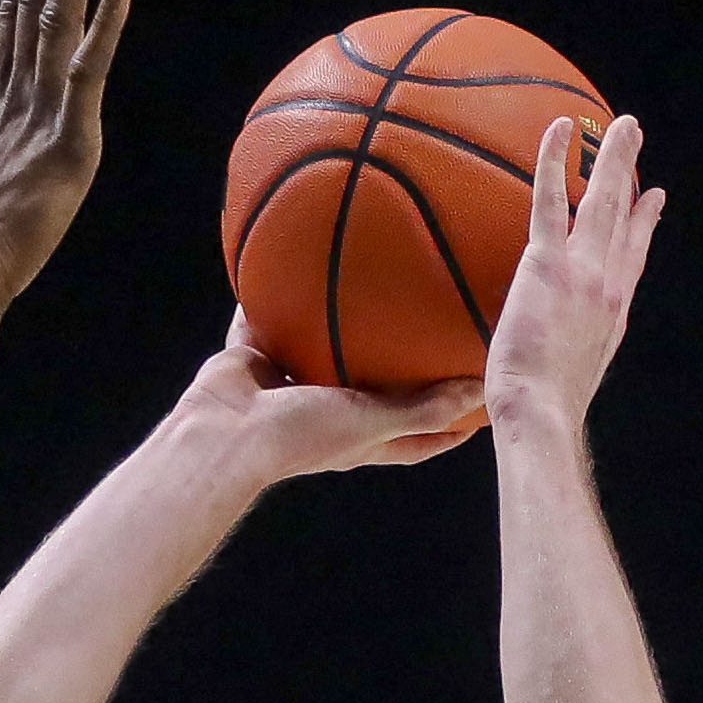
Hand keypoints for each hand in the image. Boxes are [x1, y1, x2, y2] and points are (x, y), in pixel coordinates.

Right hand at [171, 309, 484, 480]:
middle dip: (402, 370)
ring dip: (341, 329)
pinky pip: (273, 322)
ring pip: (325, 353)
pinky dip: (280, 298)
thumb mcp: (370, 422)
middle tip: (433, 334)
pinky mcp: (258, 361)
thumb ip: (421, 408)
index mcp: (359, 439)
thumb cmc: (297, 438)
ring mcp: (291, 388)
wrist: (223, 433)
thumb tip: (479, 388)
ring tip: (369, 288)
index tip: (479, 403)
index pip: (417, 438)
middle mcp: (329, 414)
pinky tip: (295, 264)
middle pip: (378, 393)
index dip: (450, 426)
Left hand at [483, 113, 663, 426]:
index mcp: (612, 315)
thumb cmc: (540, 414)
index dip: (643, 225)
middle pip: (625, 219)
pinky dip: (555, 161)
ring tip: (622, 125)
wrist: (541, 415)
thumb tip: (535, 368)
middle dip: (631, 176)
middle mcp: (608, 287)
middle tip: (635, 140)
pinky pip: (550, 200)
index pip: (631, 259)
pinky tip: (560, 129)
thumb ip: (558, 359)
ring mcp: (583, 272)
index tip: (654, 200)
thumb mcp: (561, 384)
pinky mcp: (549, 264)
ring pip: (602, 201)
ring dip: (613, 157)